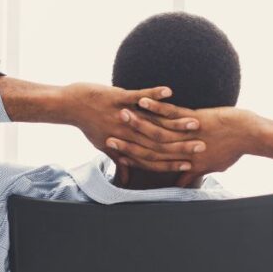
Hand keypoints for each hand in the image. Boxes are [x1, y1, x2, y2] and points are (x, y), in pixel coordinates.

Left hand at [61, 83, 206, 172]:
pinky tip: (169, 91)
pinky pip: (138, 95)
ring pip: (153, 121)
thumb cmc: (89, 126)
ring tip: (195, 122)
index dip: (172, 162)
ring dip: (175, 121)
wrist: (69, 106)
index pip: (153, 159)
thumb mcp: (104, 145)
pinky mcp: (118, 97)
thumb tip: (126, 180)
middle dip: (183, 144)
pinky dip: (154, 94)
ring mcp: (122, 115)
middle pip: (159, 143)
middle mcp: (126, 133)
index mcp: (125, 145)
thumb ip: (118, 160)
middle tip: (203, 145)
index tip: (191, 164)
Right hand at [114, 100, 259, 184]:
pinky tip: (143, 100)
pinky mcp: (195, 117)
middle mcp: (183, 149)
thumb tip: (185, 184)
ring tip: (120, 114)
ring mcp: (188, 133)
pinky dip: (156, 106)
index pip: (152, 161)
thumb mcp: (212, 165)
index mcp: (184, 161)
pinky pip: (172, 112)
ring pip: (157, 127)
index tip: (116, 153)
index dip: (132, 158)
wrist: (250, 136)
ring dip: (138, 121)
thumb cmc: (232, 150)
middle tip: (107, 134)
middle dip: (128, 139)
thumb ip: (194, 175)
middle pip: (149, 145)